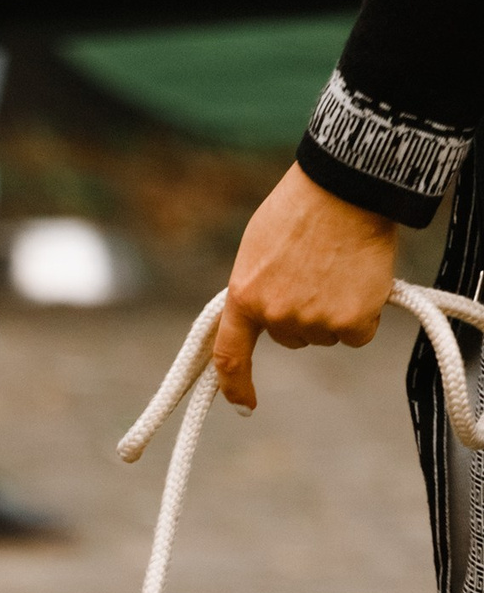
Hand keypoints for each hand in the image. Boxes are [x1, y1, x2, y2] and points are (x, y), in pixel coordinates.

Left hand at [212, 162, 399, 410]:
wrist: (348, 188)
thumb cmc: (301, 210)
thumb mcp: (258, 251)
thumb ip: (256, 289)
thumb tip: (262, 314)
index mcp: (244, 298)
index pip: (229, 355)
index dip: (234, 385)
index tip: (244, 405)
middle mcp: (276, 317)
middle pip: (292, 338)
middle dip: (303, 315)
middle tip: (318, 272)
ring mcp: (314, 322)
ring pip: (325, 335)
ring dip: (334, 310)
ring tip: (339, 268)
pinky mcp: (352, 322)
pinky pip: (357, 334)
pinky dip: (364, 314)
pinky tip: (363, 280)